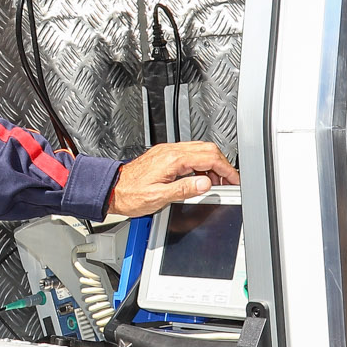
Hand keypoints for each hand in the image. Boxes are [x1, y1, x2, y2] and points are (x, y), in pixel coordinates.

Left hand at [105, 140, 239, 218]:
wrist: (113, 189)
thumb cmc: (130, 194)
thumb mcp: (159, 197)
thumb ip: (184, 189)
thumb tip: (205, 183)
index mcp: (172, 160)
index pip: (209, 157)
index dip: (226, 169)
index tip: (234, 180)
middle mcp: (170, 152)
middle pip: (207, 149)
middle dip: (222, 165)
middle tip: (228, 182)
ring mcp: (167, 152)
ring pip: (199, 150)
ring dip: (211, 165)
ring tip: (215, 183)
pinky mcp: (164, 156)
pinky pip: (189, 154)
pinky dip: (200, 164)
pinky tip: (199, 178)